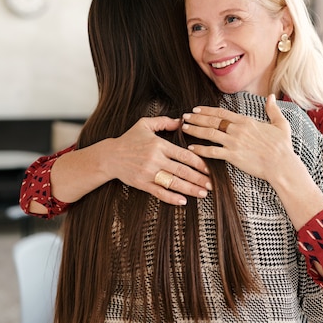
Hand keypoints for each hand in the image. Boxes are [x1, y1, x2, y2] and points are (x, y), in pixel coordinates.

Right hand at [97, 117, 211, 204]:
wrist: (109, 156)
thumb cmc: (129, 139)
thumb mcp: (145, 124)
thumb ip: (164, 122)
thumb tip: (181, 121)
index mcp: (159, 145)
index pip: (184, 155)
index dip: (199, 163)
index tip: (209, 169)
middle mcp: (155, 160)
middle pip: (182, 171)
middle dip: (199, 178)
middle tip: (212, 184)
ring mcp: (149, 173)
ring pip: (173, 183)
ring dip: (190, 189)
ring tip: (203, 193)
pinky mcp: (142, 184)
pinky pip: (159, 192)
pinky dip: (171, 198)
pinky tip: (183, 201)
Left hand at [180, 94, 296, 183]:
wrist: (282, 164)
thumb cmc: (283, 146)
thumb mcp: (280, 124)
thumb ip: (273, 109)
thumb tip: (271, 97)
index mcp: (246, 121)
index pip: (222, 112)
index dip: (207, 110)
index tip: (197, 109)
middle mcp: (237, 129)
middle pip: (212, 121)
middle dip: (196, 118)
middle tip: (184, 117)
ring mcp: (234, 142)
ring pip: (209, 133)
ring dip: (194, 130)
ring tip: (184, 128)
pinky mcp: (233, 156)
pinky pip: (212, 151)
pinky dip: (200, 149)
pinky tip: (191, 147)